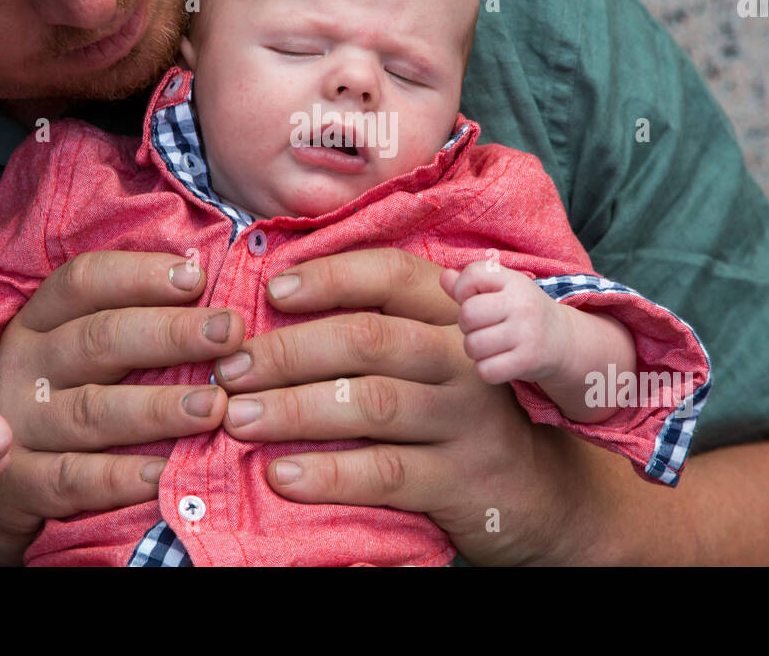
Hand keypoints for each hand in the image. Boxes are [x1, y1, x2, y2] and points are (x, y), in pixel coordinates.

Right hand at [0, 251, 246, 564]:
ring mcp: (17, 425)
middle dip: (170, 333)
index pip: (84, 282)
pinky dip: (121, 479)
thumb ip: (133, 320)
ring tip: (215, 405)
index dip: (140, 275)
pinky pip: (73, 479)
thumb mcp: (80, 350)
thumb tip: (212, 288)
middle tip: (229, 333)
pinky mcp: (18, 484)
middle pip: (98, 340)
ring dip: (157, 407)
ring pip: (91, 411)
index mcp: (40, 321)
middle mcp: (25, 365)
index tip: (198, 277)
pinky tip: (166, 474)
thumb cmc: (63, 396)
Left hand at [212, 248, 584, 564]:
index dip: (329, 277)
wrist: (537, 492)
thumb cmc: (456, 412)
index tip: (271, 291)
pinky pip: (387, 472)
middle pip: (369, 339)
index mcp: (452, 317)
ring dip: (294, 409)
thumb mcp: (432, 358)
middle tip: (231, 370)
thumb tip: (276, 300)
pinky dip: (330, 474)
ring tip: (238, 419)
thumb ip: (377, 326)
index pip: (391, 276)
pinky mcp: (461, 480)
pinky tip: (283, 476)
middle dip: (289, 352)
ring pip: (372, 403)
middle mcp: (463, 358)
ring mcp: (467, 419)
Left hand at [439, 261, 576, 384]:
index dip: (462, 290)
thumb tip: (444, 278)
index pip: (472, 275)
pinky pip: (486, 370)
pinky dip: (485, 370)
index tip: (473, 299)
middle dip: (466, 325)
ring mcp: (528, 333)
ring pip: (473, 345)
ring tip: (488, 345)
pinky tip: (497, 362)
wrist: (563, 340)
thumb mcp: (501, 290)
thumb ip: (469, 284)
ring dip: (474, 350)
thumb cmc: (520, 312)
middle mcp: (522, 304)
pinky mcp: (529, 361)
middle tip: (481, 328)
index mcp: (514, 281)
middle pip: (467, 314)